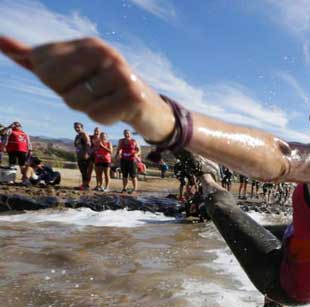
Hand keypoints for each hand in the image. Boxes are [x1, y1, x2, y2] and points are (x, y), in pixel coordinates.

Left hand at [0, 36, 173, 142]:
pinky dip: (105, 119)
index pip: (41, 61)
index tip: (78, 81)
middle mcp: (106, 53)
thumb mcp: (73, 72)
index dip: (53, 81)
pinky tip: (119, 113)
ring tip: (107, 103)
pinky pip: (96, 115)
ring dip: (88, 110)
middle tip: (93, 94)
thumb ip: (37, 59)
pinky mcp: (132, 97)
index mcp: (89, 44)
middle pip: (53, 79)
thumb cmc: (106, 92)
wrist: (153, 110)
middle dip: (67, 95)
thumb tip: (1, 43)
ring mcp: (121, 74)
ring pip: (74, 101)